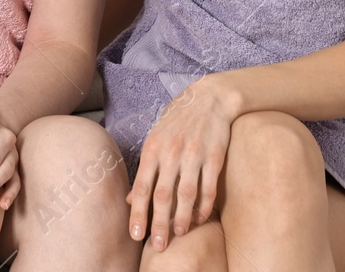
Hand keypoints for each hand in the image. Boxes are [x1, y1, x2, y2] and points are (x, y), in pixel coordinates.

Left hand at [128, 77, 236, 251]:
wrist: (209, 98)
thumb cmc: (177, 121)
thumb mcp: (155, 139)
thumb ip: (146, 169)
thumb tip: (130, 199)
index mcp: (152, 148)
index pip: (141, 186)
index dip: (138, 213)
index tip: (135, 235)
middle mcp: (171, 152)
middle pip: (163, 195)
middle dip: (159, 223)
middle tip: (158, 245)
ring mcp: (194, 155)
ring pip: (186, 194)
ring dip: (182, 218)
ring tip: (179, 235)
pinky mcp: (214, 157)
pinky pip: (208, 188)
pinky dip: (204, 207)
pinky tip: (199, 219)